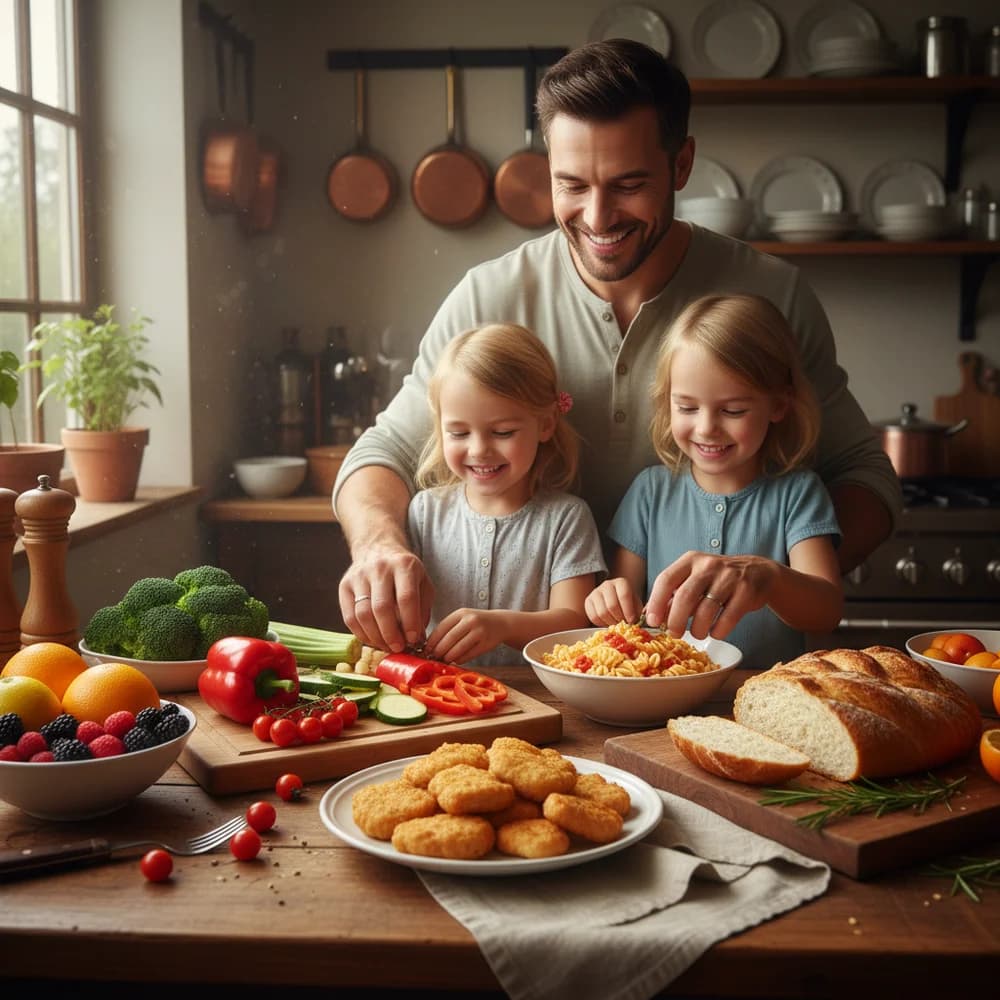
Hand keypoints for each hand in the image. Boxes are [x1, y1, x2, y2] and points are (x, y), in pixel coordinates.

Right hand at [338, 543, 433, 652]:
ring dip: (375, 637)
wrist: (378, 549)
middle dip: (391, 634)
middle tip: (398, 648)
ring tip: (386, 646)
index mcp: (404, 566)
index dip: (410, 623)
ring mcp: (359, 576)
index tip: (413, 640)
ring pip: (363, 614)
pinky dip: (361, 634)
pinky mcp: (344, 586)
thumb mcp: (423, 583)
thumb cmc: (405, 572)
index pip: (406, 598)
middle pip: (382, 608)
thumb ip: (422, 609)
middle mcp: (380, 568)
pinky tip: (373, 640)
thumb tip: (416, 639)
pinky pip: (349, 617)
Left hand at [424, 609, 505, 664]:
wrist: (500, 623)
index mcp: (461, 613)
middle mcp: (471, 621)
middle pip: (449, 639)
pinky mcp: (486, 644)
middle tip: (433, 657)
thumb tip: (430, 646)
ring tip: (443, 660)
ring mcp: (479, 632)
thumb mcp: (462, 618)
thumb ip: (448, 628)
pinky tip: (456, 659)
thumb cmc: (476, 623)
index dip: (432, 641)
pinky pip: (468, 655)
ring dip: (448, 657)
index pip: (442, 628)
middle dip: (438, 651)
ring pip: (458, 649)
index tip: (425, 649)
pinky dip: (459, 659)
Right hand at [585, 578, 641, 625]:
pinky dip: (601, 623)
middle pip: (612, 606)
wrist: (615, 599)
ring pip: (602, 613)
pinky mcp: (588, 601)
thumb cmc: (628, 604)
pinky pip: (593, 617)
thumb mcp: (636, 605)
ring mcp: (596, 592)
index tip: (631, 621)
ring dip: (610, 622)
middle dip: (619, 619)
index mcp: (621, 582)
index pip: (624, 595)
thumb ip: (637, 612)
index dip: (628, 610)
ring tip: (616, 623)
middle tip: (623, 624)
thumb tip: (635, 622)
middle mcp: (607, 584)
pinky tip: (607, 622)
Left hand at [643, 551, 776, 640]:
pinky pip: (728, 617)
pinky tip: (715, 632)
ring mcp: (729, 577)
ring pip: (706, 609)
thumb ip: (674, 594)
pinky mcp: (746, 591)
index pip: (666, 579)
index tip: (652, 621)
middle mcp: (708, 565)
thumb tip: (650, 617)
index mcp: (690, 560)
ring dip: (698, 629)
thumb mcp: (694, 579)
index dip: (656, 602)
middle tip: (674, 633)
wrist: (759, 572)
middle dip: (675, 620)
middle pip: (685, 596)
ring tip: (697, 634)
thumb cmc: (718, 580)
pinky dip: (719, 630)